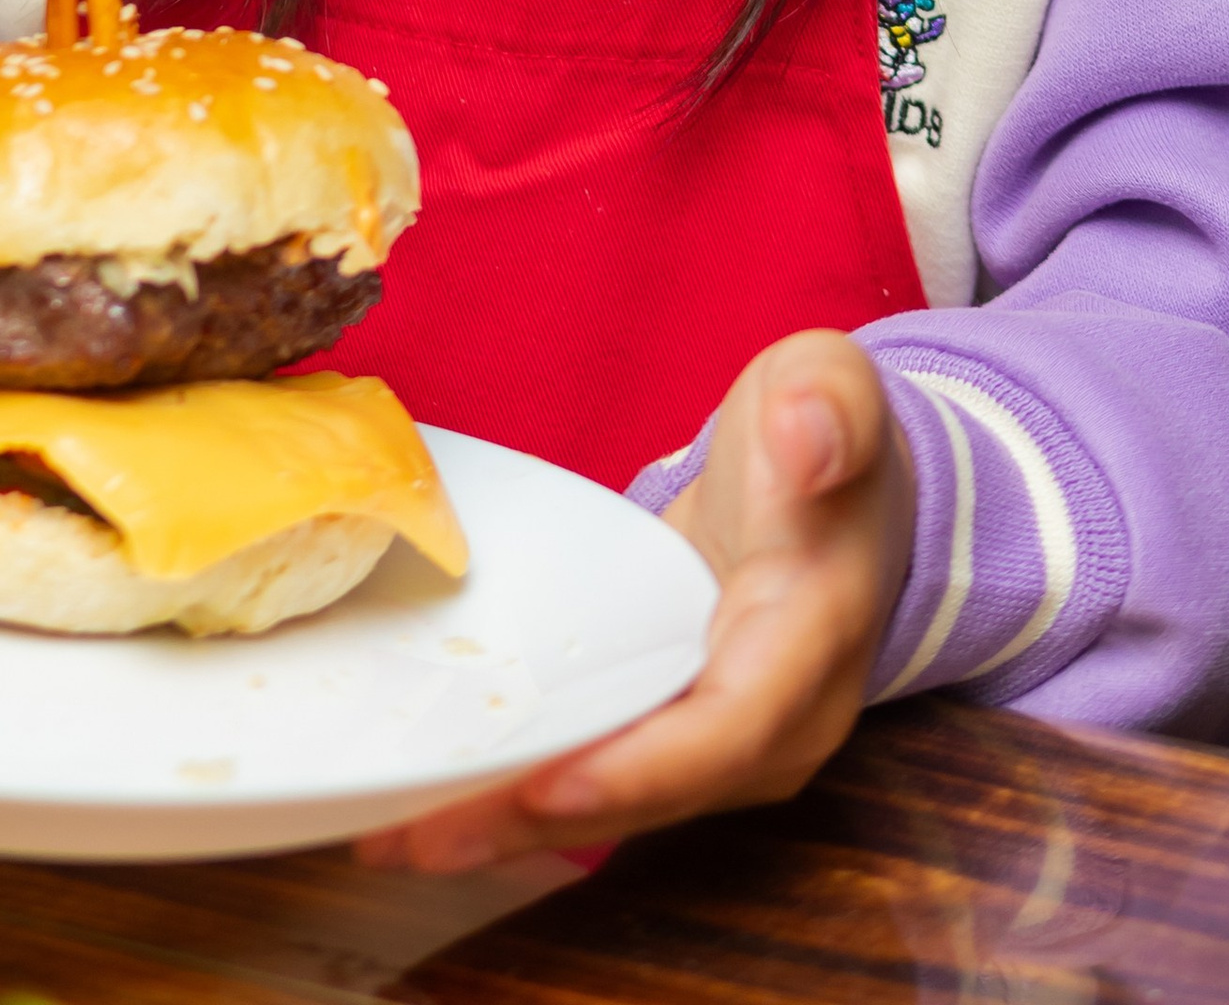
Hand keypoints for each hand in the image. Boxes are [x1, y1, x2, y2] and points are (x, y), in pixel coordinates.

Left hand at [359, 331, 913, 872]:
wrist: (837, 483)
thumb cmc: (820, 432)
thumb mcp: (827, 386)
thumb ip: (828, 407)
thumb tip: (810, 439)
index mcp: (814, 637)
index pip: (730, 728)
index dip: (638, 767)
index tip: (544, 788)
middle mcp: (777, 721)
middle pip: (654, 793)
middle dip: (536, 822)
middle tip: (415, 838)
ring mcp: (727, 744)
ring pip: (616, 803)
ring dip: (505, 829)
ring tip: (391, 842)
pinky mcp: (677, 736)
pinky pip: (599, 779)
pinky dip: (514, 801)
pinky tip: (424, 813)